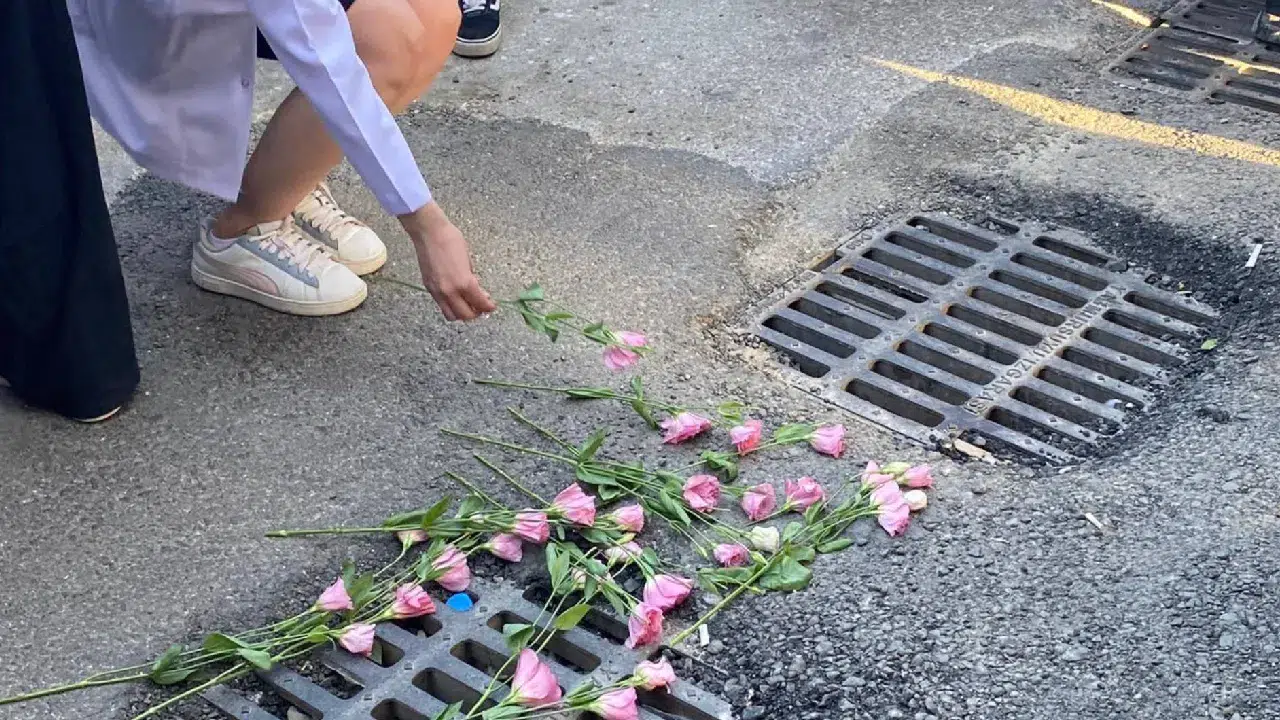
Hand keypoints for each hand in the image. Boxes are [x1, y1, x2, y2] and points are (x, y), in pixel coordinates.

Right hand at [399, 203, 495, 320]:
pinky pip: (441, 306)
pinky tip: (456, 298)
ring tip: (468, 305)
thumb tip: (476, 292)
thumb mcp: (469, 260)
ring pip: (451, 315)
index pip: (480, 304)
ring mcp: (437, 292)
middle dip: (476, 313)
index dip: (489, 307)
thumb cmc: (451, 240)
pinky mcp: (429, 288)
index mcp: (464, 283)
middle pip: (466, 315)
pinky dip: (451, 306)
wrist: (428, 232)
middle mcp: (450, 291)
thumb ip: (472, 280)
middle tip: (481, 307)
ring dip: (461, 314)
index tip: (492, 306)